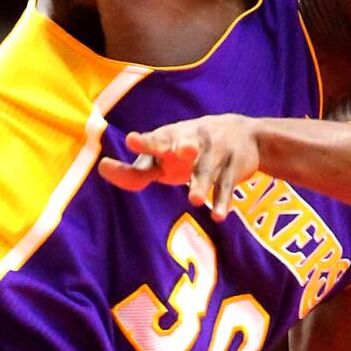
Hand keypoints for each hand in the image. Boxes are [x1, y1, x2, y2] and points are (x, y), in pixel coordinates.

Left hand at [96, 114, 261, 219]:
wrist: (248, 135)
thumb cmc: (193, 146)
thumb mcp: (167, 153)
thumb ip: (139, 168)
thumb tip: (103, 169)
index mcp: (170, 138)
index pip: (152, 144)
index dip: (141, 145)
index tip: (128, 142)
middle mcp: (190, 140)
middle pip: (178, 144)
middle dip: (172, 146)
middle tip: (170, 149)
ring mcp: (214, 151)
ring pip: (205, 169)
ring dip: (200, 183)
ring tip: (194, 200)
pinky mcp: (234, 165)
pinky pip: (226, 185)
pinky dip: (222, 201)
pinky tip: (218, 216)